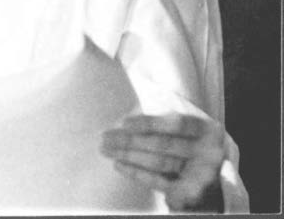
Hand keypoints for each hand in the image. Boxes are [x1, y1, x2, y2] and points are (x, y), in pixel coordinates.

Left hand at [101, 113, 224, 211]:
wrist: (210, 183)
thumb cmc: (191, 148)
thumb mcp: (187, 132)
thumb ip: (165, 124)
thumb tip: (128, 120)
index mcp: (208, 130)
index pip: (177, 123)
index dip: (150, 123)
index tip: (124, 123)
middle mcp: (209, 153)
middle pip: (163, 144)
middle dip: (131, 140)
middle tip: (106, 137)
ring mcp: (202, 176)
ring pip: (159, 162)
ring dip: (129, 155)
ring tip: (107, 149)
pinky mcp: (191, 194)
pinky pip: (158, 182)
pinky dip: (137, 173)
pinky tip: (119, 165)